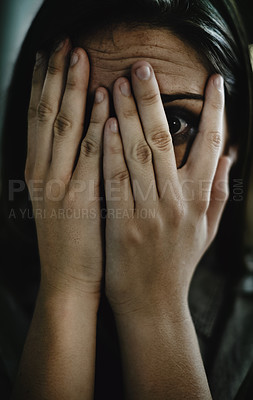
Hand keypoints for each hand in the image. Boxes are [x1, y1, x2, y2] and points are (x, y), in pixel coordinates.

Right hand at [25, 39, 108, 296]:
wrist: (68, 280)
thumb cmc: (69, 241)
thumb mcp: (58, 200)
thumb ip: (65, 168)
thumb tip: (83, 135)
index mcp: (37, 171)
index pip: (38, 118)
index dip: (45, 84)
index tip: (53, 56)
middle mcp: (42, 172)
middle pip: (46, 114)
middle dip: (55, 77)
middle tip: (65, 44)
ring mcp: (58, 185)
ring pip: (63, 128)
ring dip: (72, 90)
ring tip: (81, 58)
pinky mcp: (79, 199)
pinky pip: (88, 155)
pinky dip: (93, 127)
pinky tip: (103, 102)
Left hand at [103, 61, 231, 316]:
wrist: (153, 303)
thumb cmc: (179, 263)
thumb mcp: (207, 229)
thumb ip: (219, 191)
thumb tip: (229, 155)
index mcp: (199, 200)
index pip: (210, 146)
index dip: (214, 112)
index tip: (215, 82)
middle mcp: (175, 201)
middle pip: (164, 140)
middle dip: (154, 99)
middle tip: (143, 67)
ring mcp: (148, 211)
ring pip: (137, 153)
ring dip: (127, 115)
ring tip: (120, 83)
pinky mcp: (121, 222)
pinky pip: (115, 178)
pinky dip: (110, 148)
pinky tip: (105, 122)